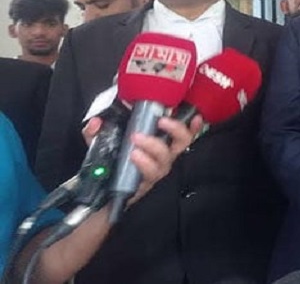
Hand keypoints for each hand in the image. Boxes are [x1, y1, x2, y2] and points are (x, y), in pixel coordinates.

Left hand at [82, 115, 200, 201]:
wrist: (101, 193)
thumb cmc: (110, 163)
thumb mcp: (100, 143)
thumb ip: (96, 131)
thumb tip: (96, 122)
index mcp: (159, 142)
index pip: (182, 132)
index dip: (192, 125)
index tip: (195, 116)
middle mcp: (163, 155)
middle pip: (183, 142)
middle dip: (176, 129)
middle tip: (161, 121)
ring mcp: (157, 169)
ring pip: (166, 156)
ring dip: (153, 144)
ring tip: (136, 138)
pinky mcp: (149, 181)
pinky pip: (151, 171)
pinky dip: (144, 162)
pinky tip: (135, 156)